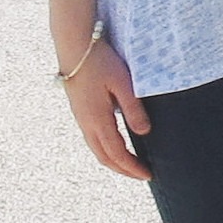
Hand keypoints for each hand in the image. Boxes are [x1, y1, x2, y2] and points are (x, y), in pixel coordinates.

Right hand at [63, 39, 151, 179]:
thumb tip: (144, 133)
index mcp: (98, 119)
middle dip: (123, 170)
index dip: (132, 167)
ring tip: (129, 165)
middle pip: (104, 157)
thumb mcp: (123, 83)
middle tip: (141, 175)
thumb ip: (134, 109)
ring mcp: (81, 118)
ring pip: (96, 150)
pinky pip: (92, 139)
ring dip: (113, 161)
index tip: (148, 175)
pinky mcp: (79, 111)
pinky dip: (105, 150)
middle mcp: (86, 123)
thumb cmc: (101, 62)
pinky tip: (114, 145)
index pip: (117, 153)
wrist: (74, 47)